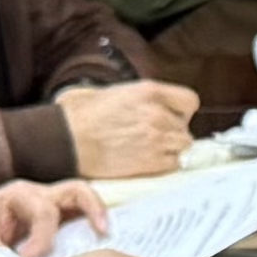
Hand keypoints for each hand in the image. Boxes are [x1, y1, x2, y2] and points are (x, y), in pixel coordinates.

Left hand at [0, 180, 110, 256]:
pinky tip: (100, 249)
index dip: (42, 240)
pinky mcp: (59, 219)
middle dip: (93, 209)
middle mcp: (39, 195)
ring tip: (108, 238)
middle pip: (76, 190)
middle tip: (103, 231)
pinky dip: (93, 229)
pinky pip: (82, 218)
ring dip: (99, 217)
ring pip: (85, 200)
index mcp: (17, 197)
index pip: (43, 213)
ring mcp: (52, 205)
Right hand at [55, 81, 193, 179]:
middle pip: (185, 127)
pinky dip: (165, 164)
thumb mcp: (112, 92)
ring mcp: (157, 138)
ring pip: (183, 146)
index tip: (172, 117)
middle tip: (154, 138)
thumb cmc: (80, 116)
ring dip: (171, 149)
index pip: (189, 101)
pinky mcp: (151, 161)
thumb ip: (139, 98)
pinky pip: (174, 164)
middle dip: (173, 133)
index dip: (182, 111)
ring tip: (151, 151)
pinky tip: (147, 162)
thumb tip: (146, 105)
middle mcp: (158, 113)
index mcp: (149, 91)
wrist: (67, 140)